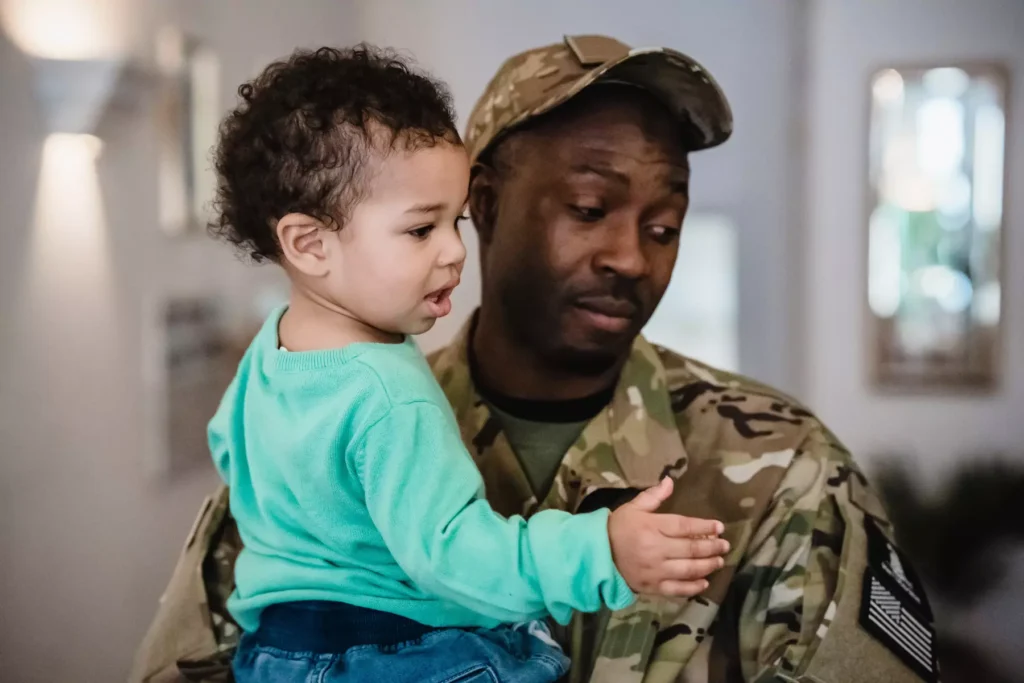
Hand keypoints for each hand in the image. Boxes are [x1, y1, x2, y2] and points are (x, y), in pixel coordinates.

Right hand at [608, 478, 728, 597]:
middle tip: (725, 545)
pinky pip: (677, 589)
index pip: (685, 526)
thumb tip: (670, 481)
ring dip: (707, 566)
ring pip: (688, 569)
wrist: (597, 554)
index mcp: (652, 527)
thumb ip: (654, 496)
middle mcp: (656, 549)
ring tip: (719, 562)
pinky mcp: (652, 586)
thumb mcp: (633, 507)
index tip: (719, 527)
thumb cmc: (618, 527)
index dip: (705, 527)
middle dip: (712, 547)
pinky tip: (704, 583)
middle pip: (691, 549)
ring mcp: (655, 570)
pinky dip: (692, 588)